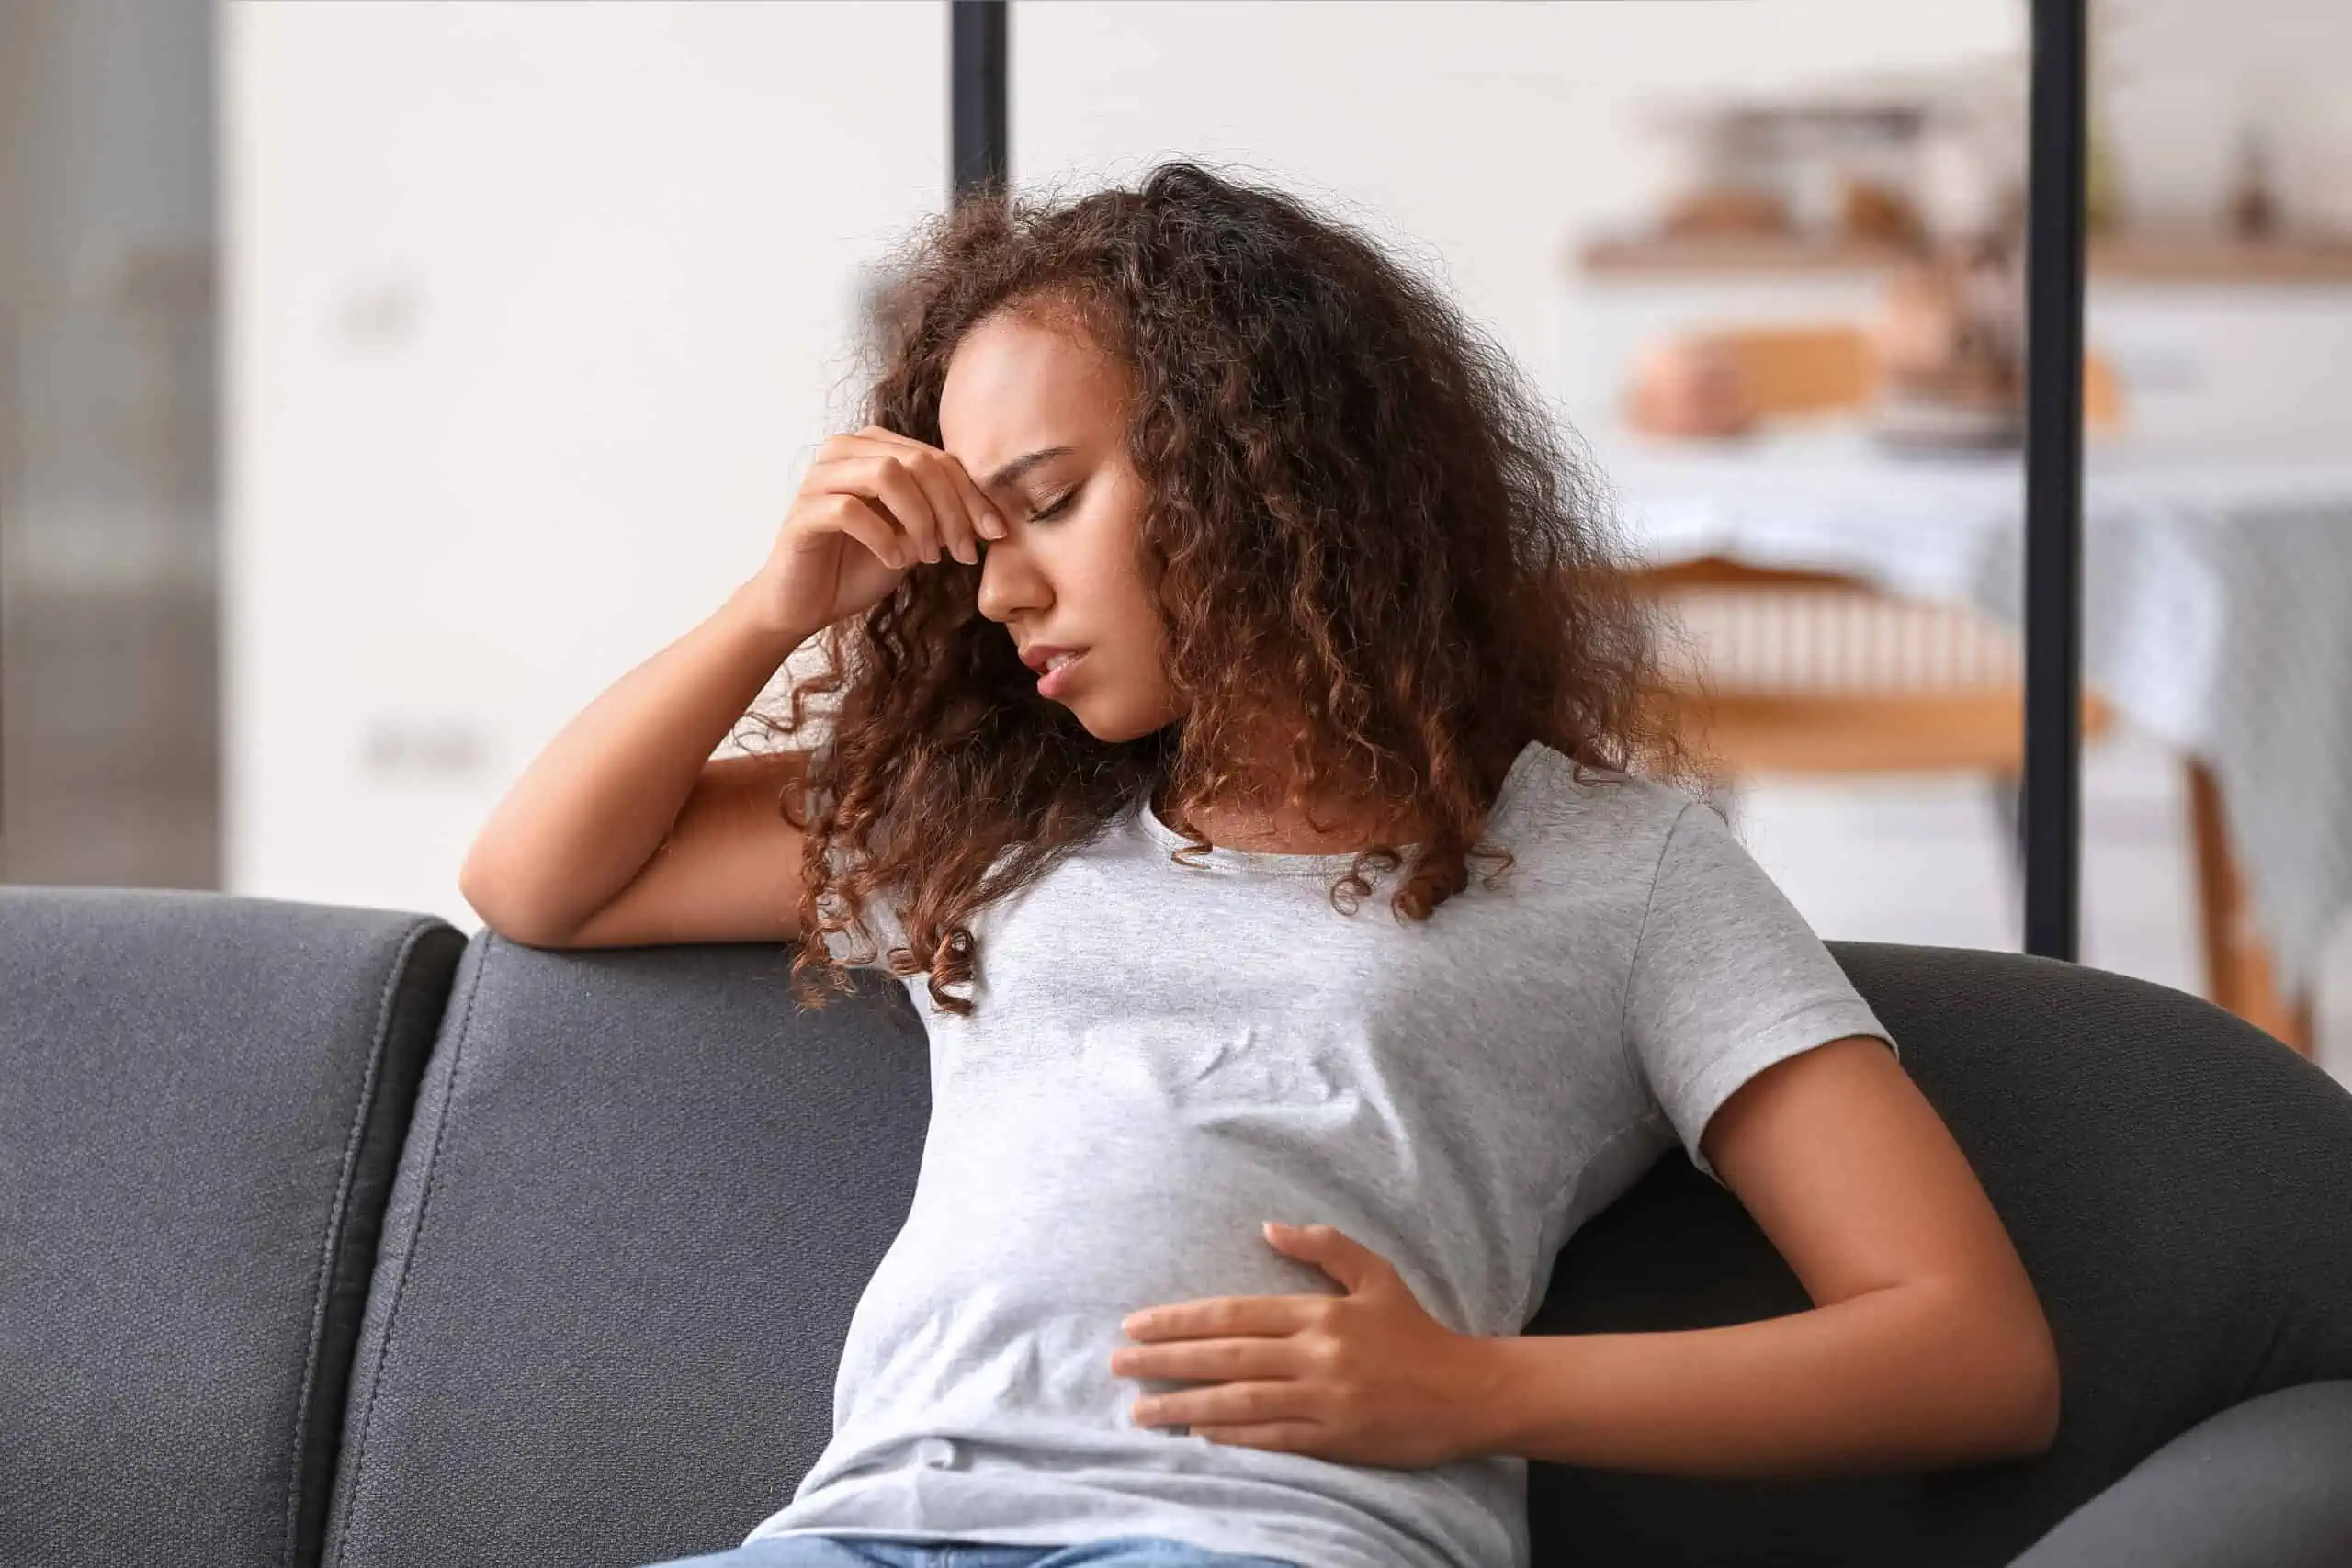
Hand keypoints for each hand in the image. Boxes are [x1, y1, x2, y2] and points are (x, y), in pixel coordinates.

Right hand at [739, 425, 1006, 638]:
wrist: (806, 603)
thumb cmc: (861, 565)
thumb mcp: (915, 537)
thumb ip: (944, 516)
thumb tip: (995, 518)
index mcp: (875, 447)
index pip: (937, 457)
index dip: (972, 495)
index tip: (994, 534)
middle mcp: (844, 450)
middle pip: (918, 461)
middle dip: (951, 509)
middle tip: (962, 552)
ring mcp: (819, 478)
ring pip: (887, 474)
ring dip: (919, 519)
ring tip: (926, 557)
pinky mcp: (803, 512)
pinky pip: (851, 510)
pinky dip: (883, 538)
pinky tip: (893, 561)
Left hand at [1111, 1221, 1502, 1468]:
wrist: (1469, 1392)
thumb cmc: (1417, 1331)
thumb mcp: (1376, 1274)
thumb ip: (1324, 1247)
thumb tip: (1268, 1226)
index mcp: (1319, 1313)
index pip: (1234, 1314)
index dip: (1181, 1320)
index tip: (1136, 1326)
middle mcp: (1316, 1355)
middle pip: (1227, 1357)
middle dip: (1165, 1361)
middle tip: (1117, 1365)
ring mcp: (1324, 1400)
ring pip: (1240, 1402)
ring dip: (1183, 1407)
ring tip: (1140, 1411)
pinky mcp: (1336, 1440)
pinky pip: (1273, 1438)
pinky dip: (1232, 1437)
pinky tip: (1197, 1434)